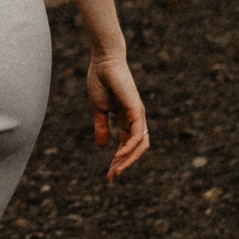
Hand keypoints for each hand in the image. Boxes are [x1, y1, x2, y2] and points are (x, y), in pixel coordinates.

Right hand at [90, 48, 148, 182]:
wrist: (104, 62)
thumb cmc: (101, 81)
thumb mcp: (99, 109)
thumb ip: (102, 127)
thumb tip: (103, 147)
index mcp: (127, 119)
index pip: (127, 145)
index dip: (119, 160)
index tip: (109, 173)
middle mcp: (136, 119)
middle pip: (137, 148)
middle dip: (125, 164)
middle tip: (112, 176)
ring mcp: (138, 115)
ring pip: (140, 145)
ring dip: (128, 160)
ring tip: (115, 170)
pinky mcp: (136, 110)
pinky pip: (137, 135)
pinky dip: (129, 147)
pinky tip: (119, 155)